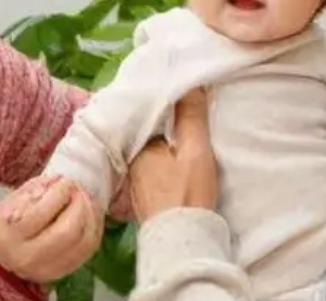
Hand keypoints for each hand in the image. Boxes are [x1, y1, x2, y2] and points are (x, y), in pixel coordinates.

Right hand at [0, 175, 103, 282]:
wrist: (2, 258)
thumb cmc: (9, 223)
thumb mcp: (12, 201)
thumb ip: (35, 188)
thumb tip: (59, 180)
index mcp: (10, 235)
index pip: (41, 213)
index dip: (60, 193)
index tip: (66, 181)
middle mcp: (28, 257)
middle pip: (67, 231)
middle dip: (79, 204)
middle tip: (79, 189)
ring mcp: (48, 269)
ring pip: (84, 242)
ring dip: (91, 215)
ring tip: (87, 198)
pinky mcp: (64, 272)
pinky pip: (89, 249)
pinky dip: (95, 228)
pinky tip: (92, 213)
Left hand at [128, 88, 217, 221]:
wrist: (183, 242)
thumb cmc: (188, 194)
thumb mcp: (195, 150)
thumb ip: (191, 116)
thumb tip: (191, 83)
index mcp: (137, 148)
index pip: (150, 119)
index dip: (166, 109)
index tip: (180, 100)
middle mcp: (130, 164)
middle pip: (149, 137)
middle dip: (163, 129)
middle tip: (183, 119)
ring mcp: (135, 184)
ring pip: (150, 156)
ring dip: (163, 149)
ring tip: (180, 140)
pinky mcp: (144, 200)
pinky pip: (152, 172)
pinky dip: (162, 166)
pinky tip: (174, 168)